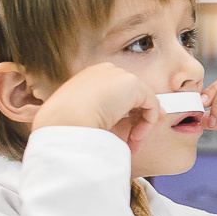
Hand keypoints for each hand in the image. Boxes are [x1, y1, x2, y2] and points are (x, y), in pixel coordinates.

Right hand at [33, 62, 160, 155]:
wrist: (65, 120)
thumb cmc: (66, 123)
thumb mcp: (84, 116)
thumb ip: (104, 114)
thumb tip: (121, 121)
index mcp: (90, 78)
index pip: (116, 93)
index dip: (126, 113)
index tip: (127, 132)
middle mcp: (105, 72)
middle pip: (132, 95)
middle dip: (137, 120)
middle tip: (133, 141)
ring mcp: (118, 75)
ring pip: (143, 101)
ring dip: (141, 126)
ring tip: (132, 143)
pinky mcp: (132, 84)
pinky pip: (151, 104)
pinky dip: (147, 124)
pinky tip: (135, 138)